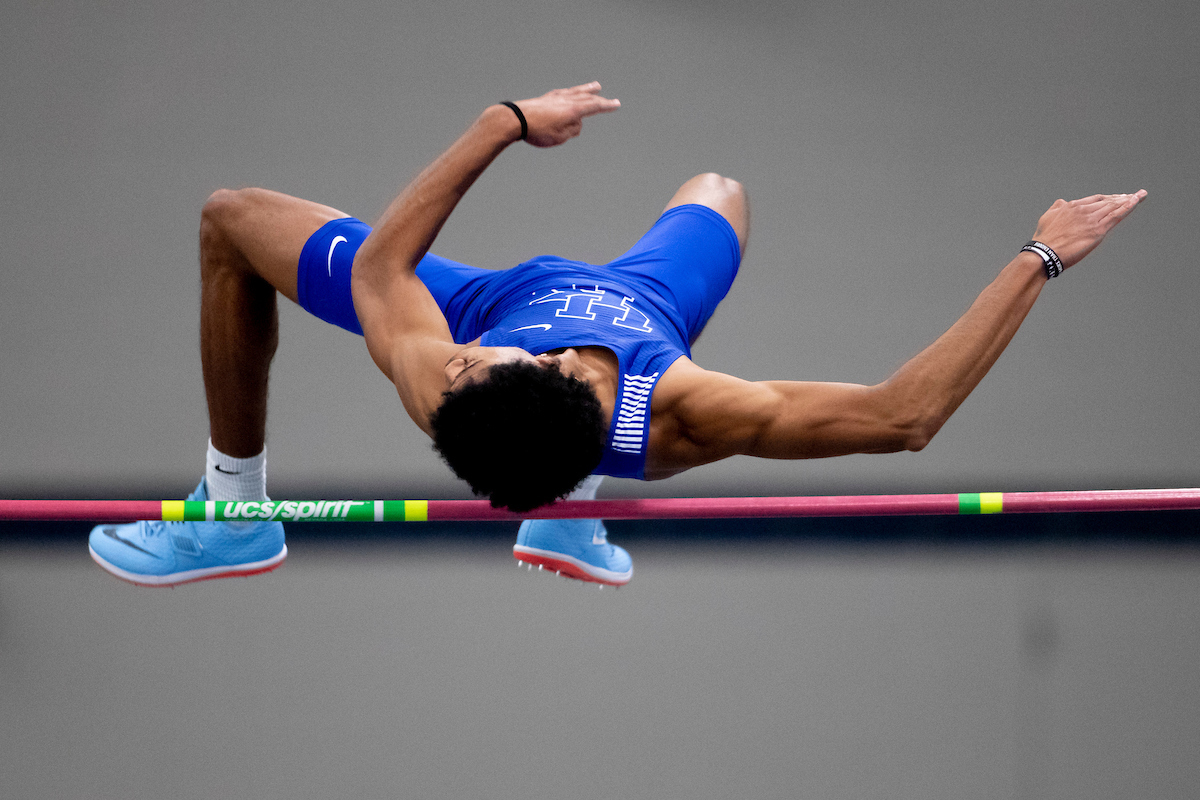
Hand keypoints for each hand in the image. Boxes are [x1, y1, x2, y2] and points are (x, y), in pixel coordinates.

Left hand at [512, 81, 619, 147]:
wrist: (514, 119)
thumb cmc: (537, 131)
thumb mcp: (560, 137)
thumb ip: (573, 130)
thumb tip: (577, 124)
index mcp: (573, 110)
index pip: (594, 107)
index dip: (607, 106)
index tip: (616, 104)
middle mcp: (566, 100)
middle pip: (587, 97)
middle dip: (600, 99)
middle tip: (611, 99)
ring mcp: (555, 97)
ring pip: (575, 92)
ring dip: (587, 89)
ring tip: (595, 86)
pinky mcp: (545, 98)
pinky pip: (563, 93)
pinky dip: (570, 92)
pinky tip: (569, 92)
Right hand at [1030, 190, 1147, 268]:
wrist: (1045, 253)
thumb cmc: (1044, 239)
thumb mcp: (1047, 217)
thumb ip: (1057, 207)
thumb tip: (1062, 202)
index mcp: (1072, 206)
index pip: (1095, 199)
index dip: (1107, 198)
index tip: (1115, 198)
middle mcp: (1084, 210)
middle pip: (1107, 201)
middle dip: (1121, 197)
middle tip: (1132, 196)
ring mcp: (1092, 219)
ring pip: (1114, 206)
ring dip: (1128, 200)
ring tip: (1139, 196)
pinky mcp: (1098, 230)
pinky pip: (1117, 215)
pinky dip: (1128, 207)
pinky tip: (1136, 201)